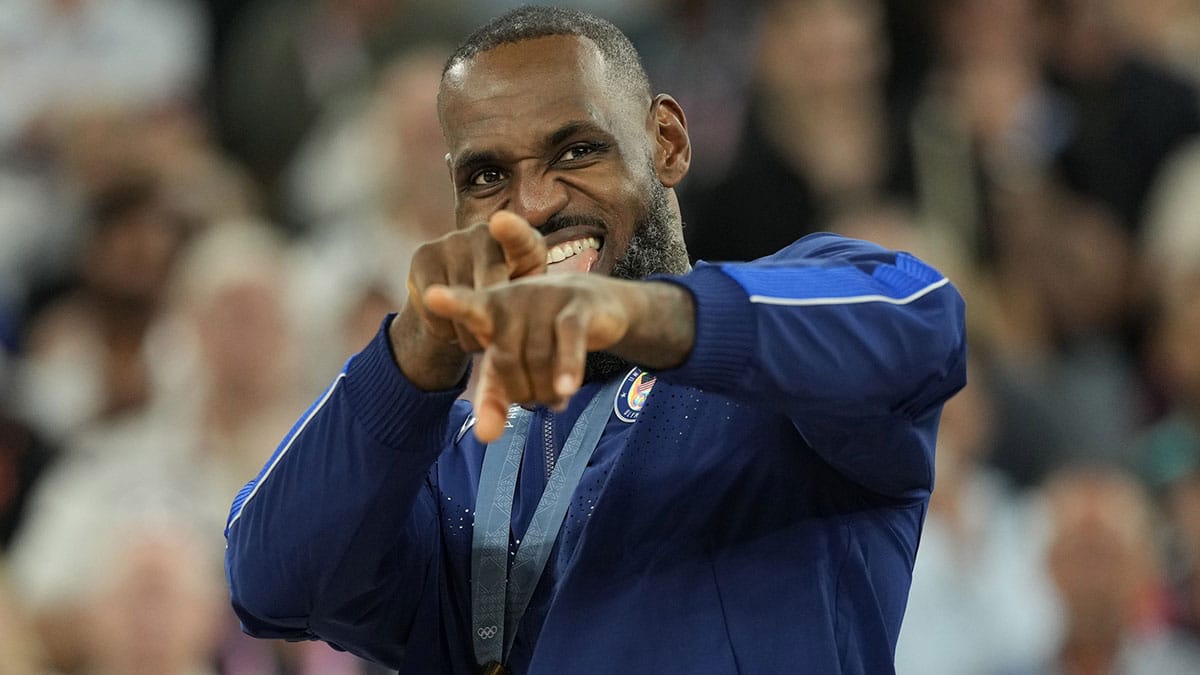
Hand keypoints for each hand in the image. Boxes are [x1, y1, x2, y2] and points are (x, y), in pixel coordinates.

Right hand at [389, 211, 546, 389]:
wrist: (464, 304)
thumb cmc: (510, 305)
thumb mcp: (529, 304)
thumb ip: (530, 307)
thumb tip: (517, 330)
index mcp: (521, 242)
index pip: (516, 234)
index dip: (509, 229)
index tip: (499, 223)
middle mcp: (483, 233)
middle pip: (486, 284)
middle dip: (492, 321)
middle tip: (495, 341)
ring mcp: (450, 241)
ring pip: (458, 301)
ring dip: (467, 332)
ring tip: (475, 335)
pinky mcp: (422, 256)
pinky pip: (431, 306)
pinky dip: (444, 328)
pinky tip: (453, 326)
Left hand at [424, 276, 694, 441]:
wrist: (598, 304)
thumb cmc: (543, 338)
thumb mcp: (514, 368)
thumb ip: (494, 399)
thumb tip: (485, 438)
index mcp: (490, 309)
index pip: (467, 307)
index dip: (451, 303)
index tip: (433, 295)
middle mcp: (514, 299)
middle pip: (506, 360)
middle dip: (522, 391)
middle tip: (537, 399)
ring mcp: (547, 298)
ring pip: (538, 358)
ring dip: (547, 390)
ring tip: (557, 396)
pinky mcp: (578, 305)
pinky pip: (569, 340)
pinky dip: (568, 367)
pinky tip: (567, 390)